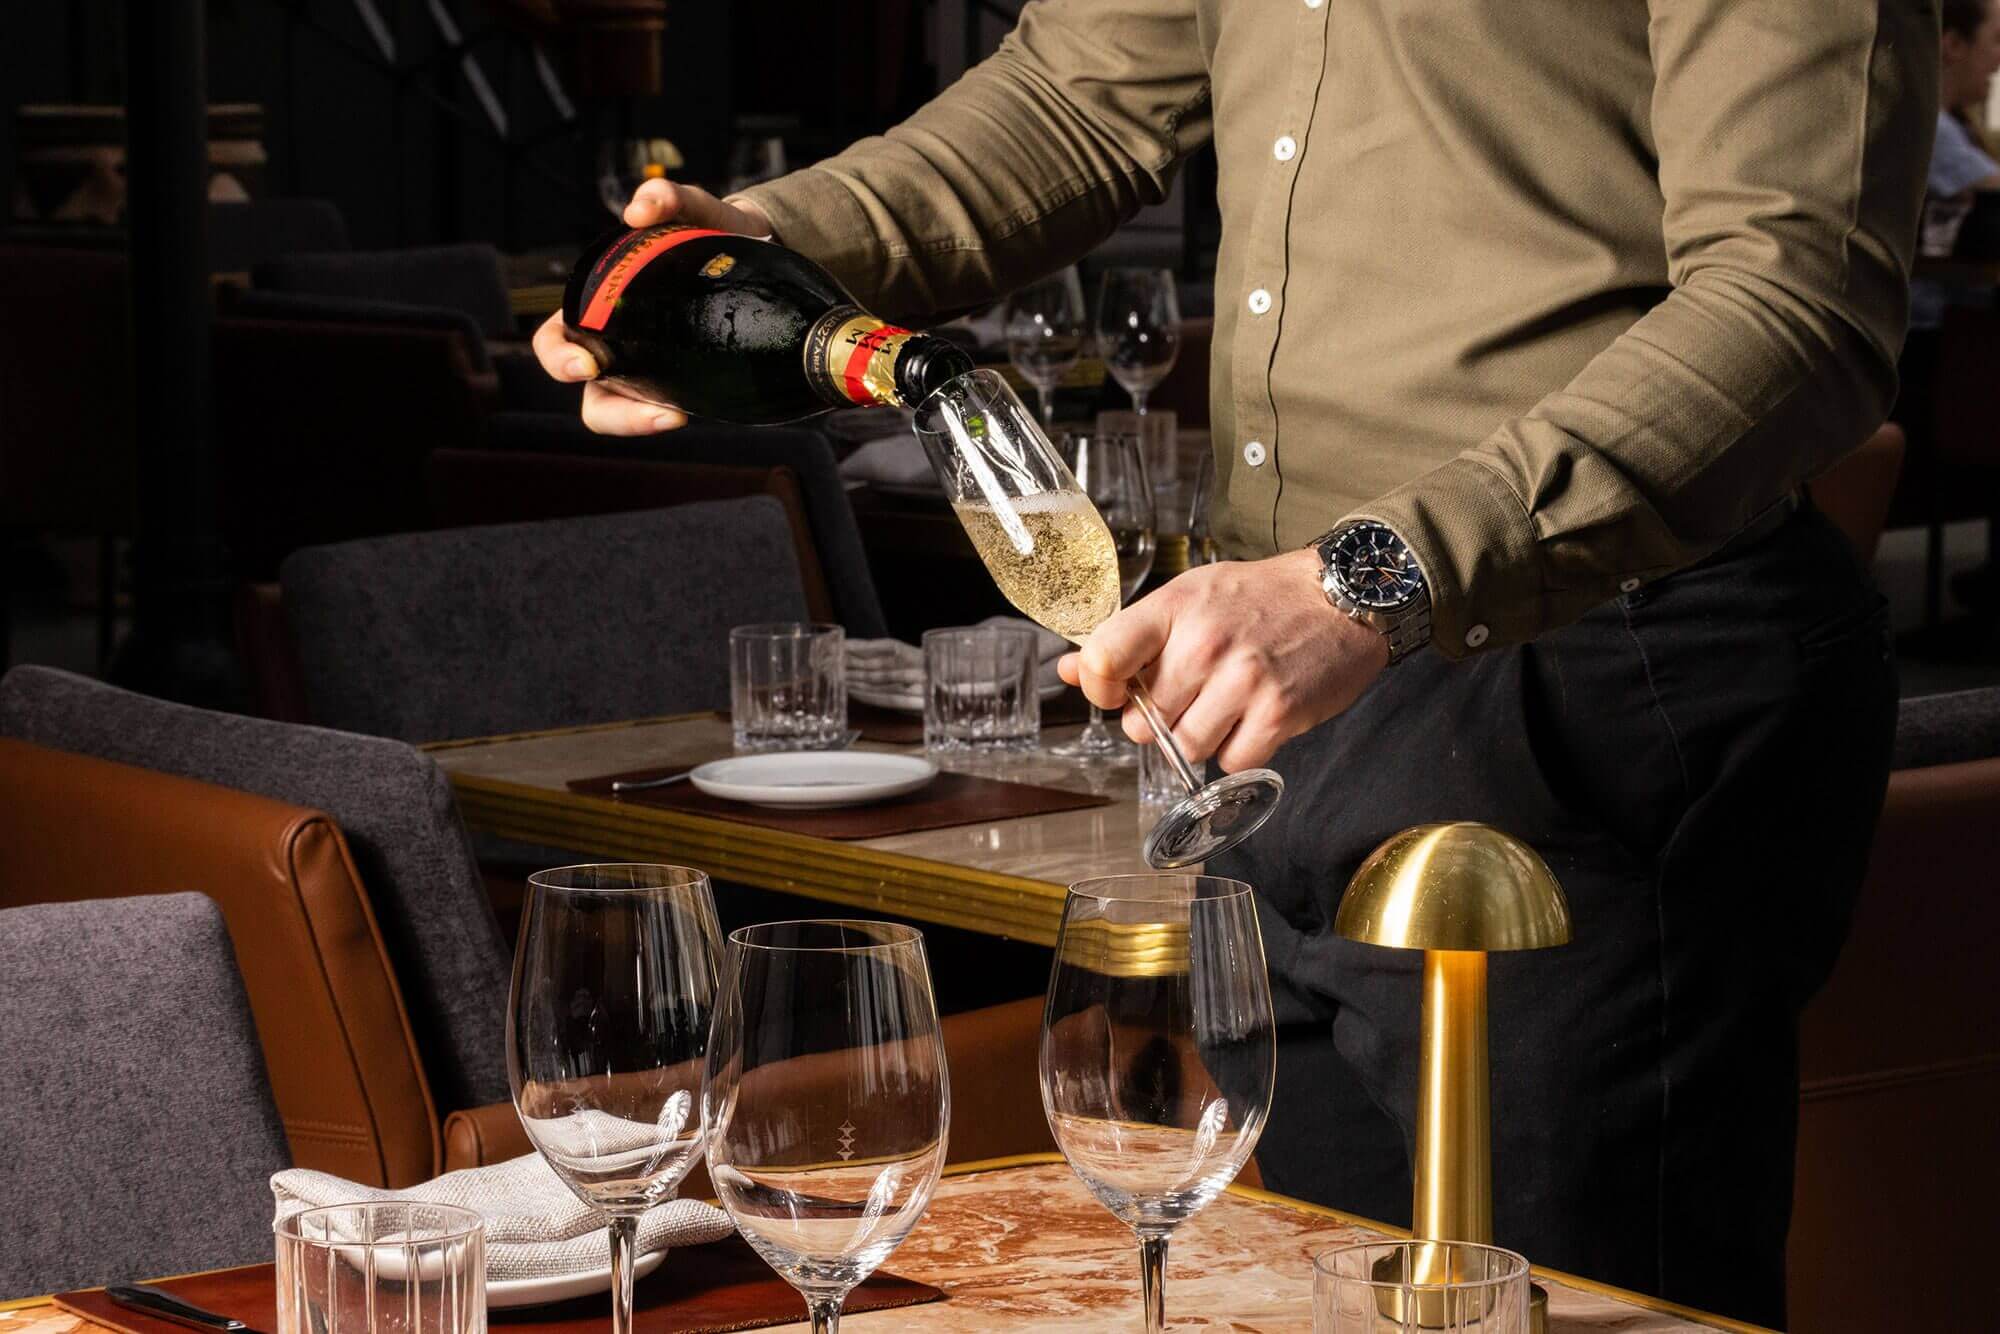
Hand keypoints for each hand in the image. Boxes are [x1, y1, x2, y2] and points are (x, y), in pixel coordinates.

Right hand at [530, 180, 773, 434]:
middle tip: (647, 409)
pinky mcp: (685, 384)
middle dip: (610, 413)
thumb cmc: (707, 230)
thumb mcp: (691, 209)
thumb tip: (639, 211)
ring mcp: (649, 371)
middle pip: (591, 396)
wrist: (758, 250)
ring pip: (624, 413)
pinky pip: (665, 411)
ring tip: (676, 417)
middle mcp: (617, 346)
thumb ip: (667, 199)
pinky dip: (670, 415)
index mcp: (597, 308)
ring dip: (639, 423)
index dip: (560, 358)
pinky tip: (692, 411)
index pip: (557, 341)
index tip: (589, 365)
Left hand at [1056, 549, 1388, 772]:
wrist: (1344, 598)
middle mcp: (1204, 644)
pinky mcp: (1278, 713)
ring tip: (1224, 707)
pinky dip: (1239, 751)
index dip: (1100, 688)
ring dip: (1200, 739)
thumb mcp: (1188, 598)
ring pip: (1185, 748)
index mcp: (1173, 608)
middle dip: (1160, 719)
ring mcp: (1243, 680)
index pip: (1102, 660)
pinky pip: (1231, 761)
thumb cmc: (1259, 599)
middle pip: (1144, 721)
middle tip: (1191, 695)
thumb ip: (1128, 637)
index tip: (1118, 691)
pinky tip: (1252, 719)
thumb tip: (1067, 669)